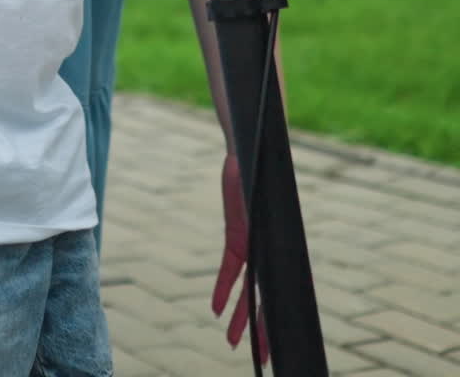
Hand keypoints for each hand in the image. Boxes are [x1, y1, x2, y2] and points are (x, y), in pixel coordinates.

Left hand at [212, 153, 268, 363]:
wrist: (247, 147)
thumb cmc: (260, 162)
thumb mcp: (262, 186)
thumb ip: (263, 203)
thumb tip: (261, 205)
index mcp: (282, 241)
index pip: (286, 286)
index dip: (283, 314)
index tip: (282, 338)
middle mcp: (271, 246)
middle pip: (268, 296)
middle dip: (264, 328)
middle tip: (262, 358)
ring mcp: (255, 242)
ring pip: (249, 290)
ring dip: (242, 317)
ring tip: (233, 343)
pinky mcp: (238, 235)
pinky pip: (232, 269)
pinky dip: (224, 288)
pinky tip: (217, 309)